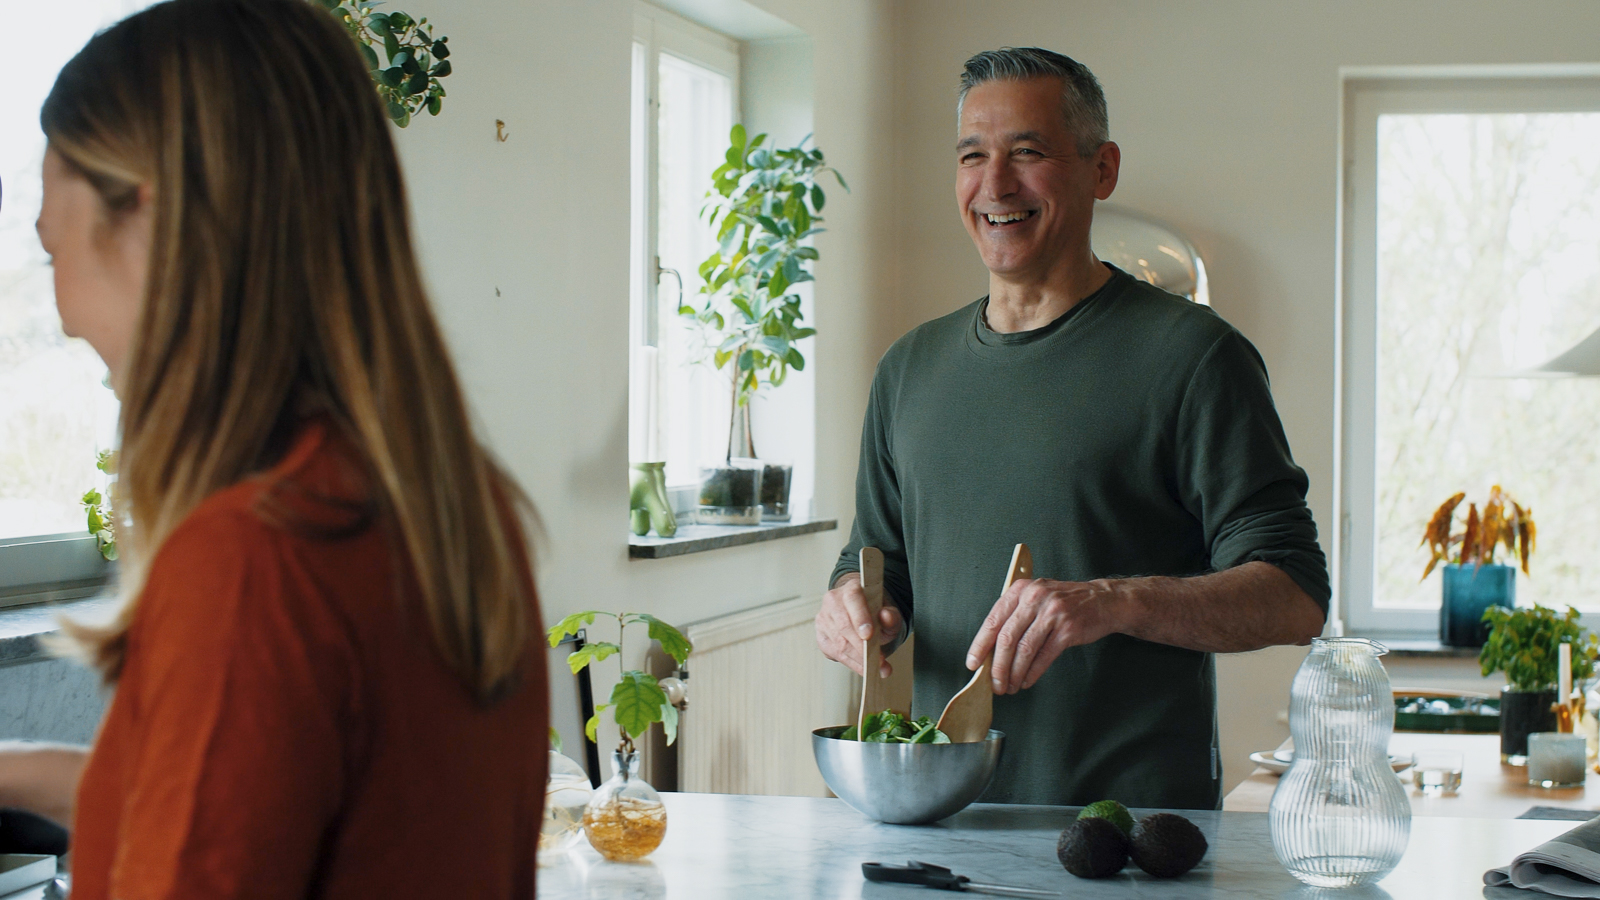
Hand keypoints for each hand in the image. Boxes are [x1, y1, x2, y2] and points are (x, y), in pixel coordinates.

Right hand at [815, 573, 903, 677]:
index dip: (860, 618)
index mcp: (851, 588)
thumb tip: (886, 617)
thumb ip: (891, 615)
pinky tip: (863, 666)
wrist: (862, 612)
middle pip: (843, 626)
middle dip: (861, 647)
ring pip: (839, 644)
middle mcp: (833, 601)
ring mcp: (823, 619)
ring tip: (876, 667)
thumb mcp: (890, 611)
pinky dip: (851, 663)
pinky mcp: (821, 636)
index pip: (852, 599)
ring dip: (859, 660)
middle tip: (879, 660)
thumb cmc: (875, 611)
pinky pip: (834, 654)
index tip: (868, 635)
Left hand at [965, 578, 1122, 693]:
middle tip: (994, 683)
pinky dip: (1032, 673)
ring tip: (1009, 686)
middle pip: (1007, 638)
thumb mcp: (1035, 597)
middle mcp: (1034, 598)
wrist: (1102, 600)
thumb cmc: (1064, 602)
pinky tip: (1026, 681)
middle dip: (997, 666)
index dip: (980, 645)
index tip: (973, 663)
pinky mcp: (1068, 629)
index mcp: (1020, 590)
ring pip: (1024, 650)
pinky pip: (1044, 656)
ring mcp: (1052, 613)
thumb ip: (1014, 617)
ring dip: (1014, 673)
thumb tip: (991, 650)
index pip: (993, 620)